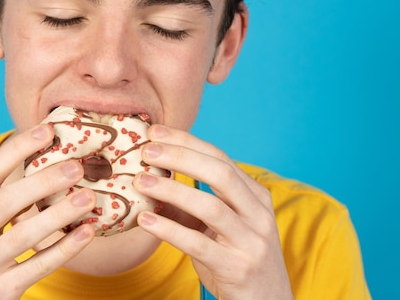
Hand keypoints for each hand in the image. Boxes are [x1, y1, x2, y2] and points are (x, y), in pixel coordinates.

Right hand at [0, 124, 95, 299]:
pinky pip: (38, 266)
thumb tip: (36, 162)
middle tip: (76, 167)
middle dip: (43, 181)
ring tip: (88, 198)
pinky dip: (65, 248)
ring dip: (60, 213)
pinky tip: (86, 233)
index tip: (47, 131)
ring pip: (24, 234)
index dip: (17, 149)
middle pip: (6, 202)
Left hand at [133, 125, 293, 299]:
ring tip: (140, 181)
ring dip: (172, 189)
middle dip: (180, 156)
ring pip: (210, 206)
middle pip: (219, 173)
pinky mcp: (237, 268)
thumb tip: (149, 176)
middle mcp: (258, 214)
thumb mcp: (221, 225)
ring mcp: (251, 242)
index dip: (186, 142)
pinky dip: (169, 229)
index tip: (155, 132)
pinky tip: (145, 220)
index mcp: (255, 196)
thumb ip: (194, 202)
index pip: (220, 158)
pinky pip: (198, 244)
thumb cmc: (236, 257)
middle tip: (146, 150)